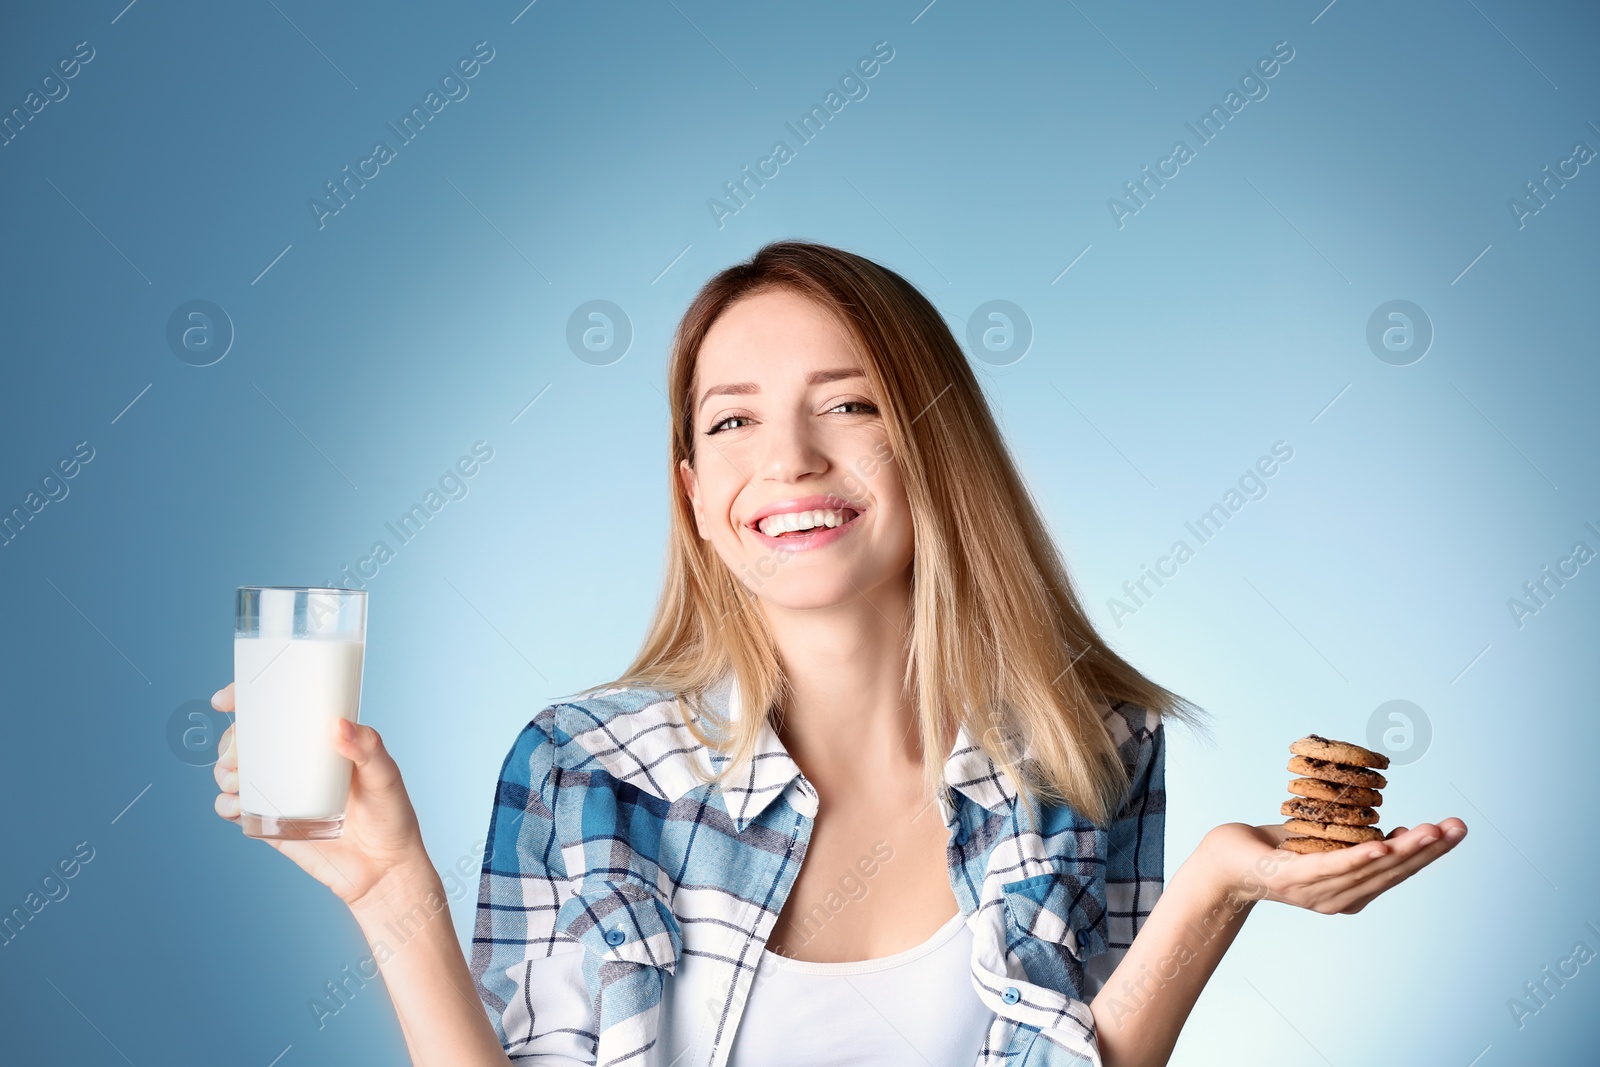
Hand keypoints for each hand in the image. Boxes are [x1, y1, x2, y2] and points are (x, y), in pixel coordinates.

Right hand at [210, 682, 431, 911]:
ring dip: (223, 769)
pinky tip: (233, 802)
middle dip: (230, 740)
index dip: (249, 699)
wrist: (384, 871)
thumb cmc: (391, 817)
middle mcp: (296, 764)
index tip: (226, 699)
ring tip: (234, 776)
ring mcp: (280, 793)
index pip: (281, 711)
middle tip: (235, 750)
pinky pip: (237, 810)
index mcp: (321, 743)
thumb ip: (368, 749)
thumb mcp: (386, 777)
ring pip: (235, 773)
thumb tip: (339, 725)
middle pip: (249, 740)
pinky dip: (225, 804)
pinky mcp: (272, 824)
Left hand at [1194, 818, 1467, 914]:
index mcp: (1349, 890)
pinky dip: (1358, 858)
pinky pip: (1330, 868)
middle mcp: (1338, 898)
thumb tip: (1391, 832)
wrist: (1222, 863)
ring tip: (1430, 832)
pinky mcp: (1291, 879)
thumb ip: (1354, 842)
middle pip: (1392, 872)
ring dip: (1403, 850)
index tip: (1454, 829)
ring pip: (1368, 869)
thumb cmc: (1272, 851)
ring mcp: (1315, 892)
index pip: (1397, 871)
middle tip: (1457, 827)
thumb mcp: (1322, 843)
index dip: (1428, 852)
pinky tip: (1381, 846)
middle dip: (1428, 849)